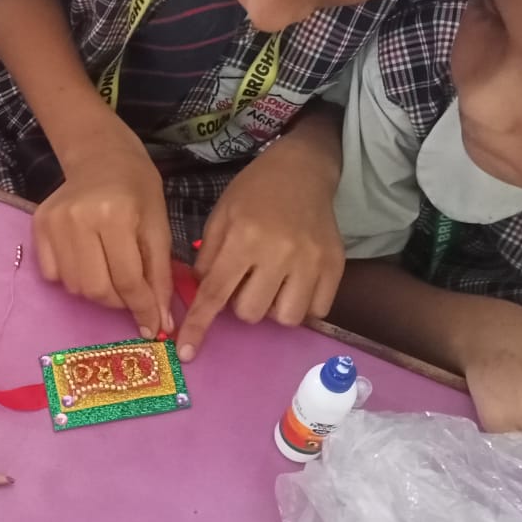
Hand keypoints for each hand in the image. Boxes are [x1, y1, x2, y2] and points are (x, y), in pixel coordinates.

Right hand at [33, 122, 173, 337]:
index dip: (142, 307)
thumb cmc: (137, 188)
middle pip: (96, 289)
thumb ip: (159, 275)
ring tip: (112, 272)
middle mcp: (78, 219)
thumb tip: (159, 322)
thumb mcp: (159, 226)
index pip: (127, 279)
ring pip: (75, 287)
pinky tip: (89, 259)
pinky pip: (53, 275)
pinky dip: (74, 278)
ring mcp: (54, 224)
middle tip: (132, 293)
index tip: (153, 326)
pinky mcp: (38, 227)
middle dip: (119, 302)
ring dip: (98, 291)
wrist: (100, 155)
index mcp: (115, 215)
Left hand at [182, 138, 344, 360]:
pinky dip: (302, 306)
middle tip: (246, 281)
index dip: (198, 325)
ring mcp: (311, 262)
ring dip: (272, 308)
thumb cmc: (255, 192)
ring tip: (272, 284)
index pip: (215, 292)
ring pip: (285, 318)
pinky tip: (294, 284)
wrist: (303, 170)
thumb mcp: (221, 215)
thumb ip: (209, 256)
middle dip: (241, 304)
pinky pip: (316, 311)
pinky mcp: (335, 267)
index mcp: (244, 238)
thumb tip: (202, 294)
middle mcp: (279, 253)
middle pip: (251, 312)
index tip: (186, 352)